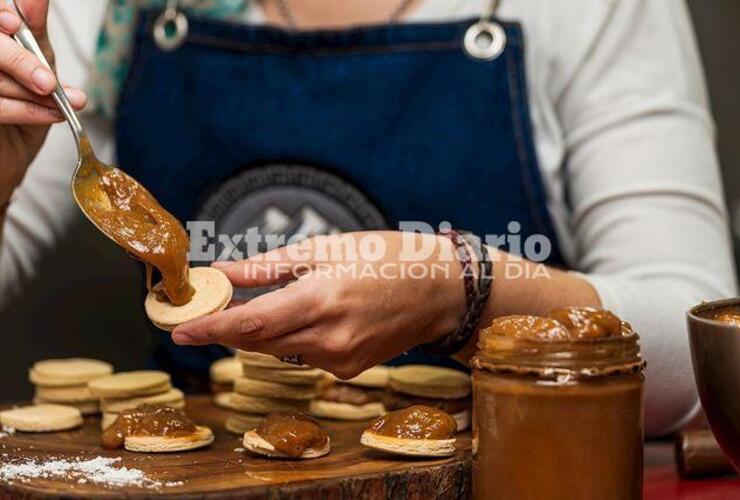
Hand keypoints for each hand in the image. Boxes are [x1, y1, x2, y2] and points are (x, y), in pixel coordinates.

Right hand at [0, 1, 85, 203]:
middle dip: (20, 61)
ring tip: (56, 104)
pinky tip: (49, 115)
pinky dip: (25, 111)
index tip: (16, 24)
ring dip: (29, 95)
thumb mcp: (37, 64)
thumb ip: (33, 31)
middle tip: (48, 82)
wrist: (11, 160)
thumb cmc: (26, 105)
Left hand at [172, 232, 465, 378]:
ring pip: (280, 350)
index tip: (180, 332)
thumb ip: (268, 267)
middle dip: (230, 328)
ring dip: (262, 331)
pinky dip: (294, 338)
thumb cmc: (386, 259)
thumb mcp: (326, 249)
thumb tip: (223, 273)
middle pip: (259, 341)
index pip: (251, 323)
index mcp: (321, 299)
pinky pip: (304, 356)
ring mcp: (341, 359)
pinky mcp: (349, 370)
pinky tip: (308, 316)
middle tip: (209, 309)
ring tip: (261, 305)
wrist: (438, 291)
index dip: (211, 329)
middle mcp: (329, 338)